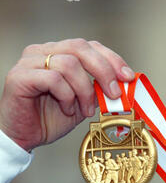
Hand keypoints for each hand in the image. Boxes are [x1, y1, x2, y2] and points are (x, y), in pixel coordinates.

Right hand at [0, 39, 134, 151]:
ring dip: (84, 90)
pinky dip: (67, 96)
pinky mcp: (20, 76)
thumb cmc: (51, 117)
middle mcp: (43, 51)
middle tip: (114, 93)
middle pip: (80, 47)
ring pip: (69, 64)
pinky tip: (67, 109)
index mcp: (60, 53)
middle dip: (104, 71)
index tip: (128, 77)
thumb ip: (100, 89)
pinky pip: (53, 78)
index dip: (112, 59)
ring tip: (85, 109)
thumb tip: (124, 84)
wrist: (25, 137)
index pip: (90, 46)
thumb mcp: (85, 101)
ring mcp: (30, 62)